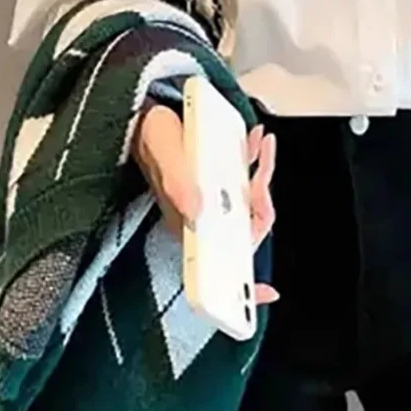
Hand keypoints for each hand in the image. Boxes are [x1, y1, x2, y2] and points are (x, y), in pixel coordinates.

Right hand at [134, 103, 278, 304]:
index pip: (218, 264)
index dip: (243, 285)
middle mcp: (201, 217)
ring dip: (262, 175)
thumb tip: (198, 210)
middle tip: (260, 173)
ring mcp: (211, 200)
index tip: (267, 293)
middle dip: (262, 203)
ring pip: (250, 202)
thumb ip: (177, 183)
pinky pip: (246, 180)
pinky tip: (257, 142)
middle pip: (245, 229)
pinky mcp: (218, 182)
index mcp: (187, 223)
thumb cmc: (150, 137)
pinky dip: (257, 161)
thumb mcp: (163, 154)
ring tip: (262, 147)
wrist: (143, 117)